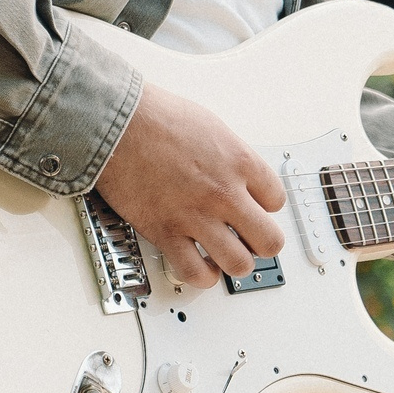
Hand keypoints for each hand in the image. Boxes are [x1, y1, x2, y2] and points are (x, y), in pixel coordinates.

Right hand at [95, 81, 285, 287]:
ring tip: (225, 255)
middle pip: (269, 240)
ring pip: (239, 265)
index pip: (277, 200)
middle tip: (250, 239)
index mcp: (240, 162)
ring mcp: (197, 217)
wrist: (116, 124)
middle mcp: (224, 193)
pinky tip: (200, 265)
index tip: (255, 208)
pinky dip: (202, 275)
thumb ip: (230, 157)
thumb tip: (237, 176)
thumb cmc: (156, 117)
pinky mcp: (166, 234)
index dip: (266, 207)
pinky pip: (195, 273)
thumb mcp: (211, 127)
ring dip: (235, 263)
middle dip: (262, 243)